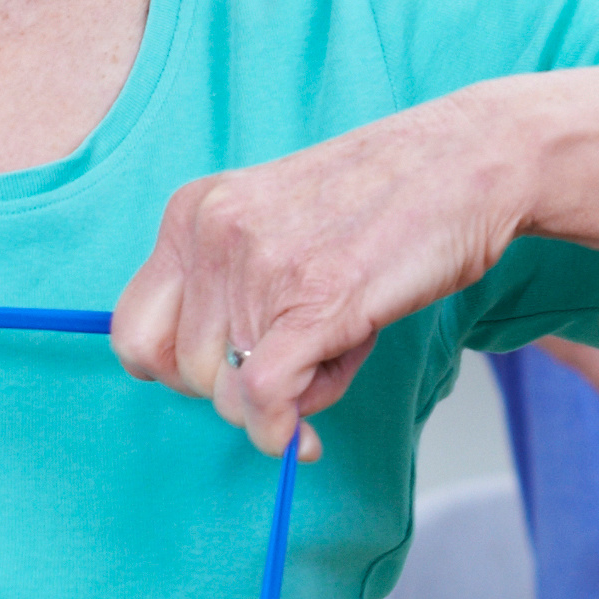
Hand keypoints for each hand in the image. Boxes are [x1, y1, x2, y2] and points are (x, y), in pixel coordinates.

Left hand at [117, 88, 535, 455]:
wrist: (468, 160)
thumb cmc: (382, 203)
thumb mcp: (277, 226)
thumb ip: (232, 294)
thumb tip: (227, 400)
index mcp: (192, 213)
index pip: (130, 330)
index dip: (174, 372)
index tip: (225, 374)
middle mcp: (212, 235)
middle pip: (180, 372)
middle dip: (235, 391)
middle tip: (298, 362)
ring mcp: (260, 266)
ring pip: (226, 392)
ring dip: (283, 399)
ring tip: (334, 351)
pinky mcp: (315, 300)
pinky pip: (264, 397)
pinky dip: (281, 430)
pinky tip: (304, 438)